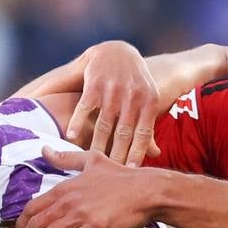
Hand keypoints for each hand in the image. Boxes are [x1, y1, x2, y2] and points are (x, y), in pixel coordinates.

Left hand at [10, 165, 168, 227]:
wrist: (147, 190)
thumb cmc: (122, 176)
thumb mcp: (91, 160)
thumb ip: (66, 158)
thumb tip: (44, 150)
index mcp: (65, 188)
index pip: (33, 208)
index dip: (21, 224)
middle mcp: (68, 202)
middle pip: (36, 224)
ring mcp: (80, 215)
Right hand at [64, 41, 161, 166]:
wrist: (117, 50)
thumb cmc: (134, 82)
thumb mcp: (146, 100)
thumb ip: (148, 127)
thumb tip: (156, 154)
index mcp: (148, 102)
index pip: (142, 134)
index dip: (137, 154)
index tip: (131, 173)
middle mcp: (132, 96)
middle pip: (123, 133)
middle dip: (117, 155)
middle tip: (109, 177)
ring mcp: (113, 90)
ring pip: (104, 124)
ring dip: (97, 145)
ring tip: (90, 162)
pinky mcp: (95, 83)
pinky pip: (85, 107)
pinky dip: (77, 122)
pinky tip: (71, 138)